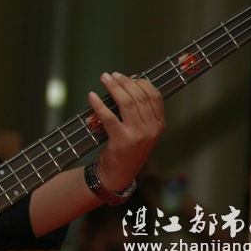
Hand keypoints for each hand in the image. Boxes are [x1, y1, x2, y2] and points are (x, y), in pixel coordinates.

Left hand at [87, 72, 164, 191]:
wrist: (118, 174)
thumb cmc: (127, 148)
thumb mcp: (140, 130)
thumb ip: (138, 109)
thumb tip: (131, 80)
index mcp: (159, 125)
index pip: (155, 96)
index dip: (142, 82)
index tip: (130, 76)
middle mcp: (151, 129)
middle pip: (139, 97)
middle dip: (124, 82)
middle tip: (112, 75)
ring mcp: (137, 135)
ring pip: (126, 103)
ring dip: (114, 87)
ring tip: (104, 79)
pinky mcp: (121, 140)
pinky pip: (109, 117)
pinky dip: (99, 104)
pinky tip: (91, 96)